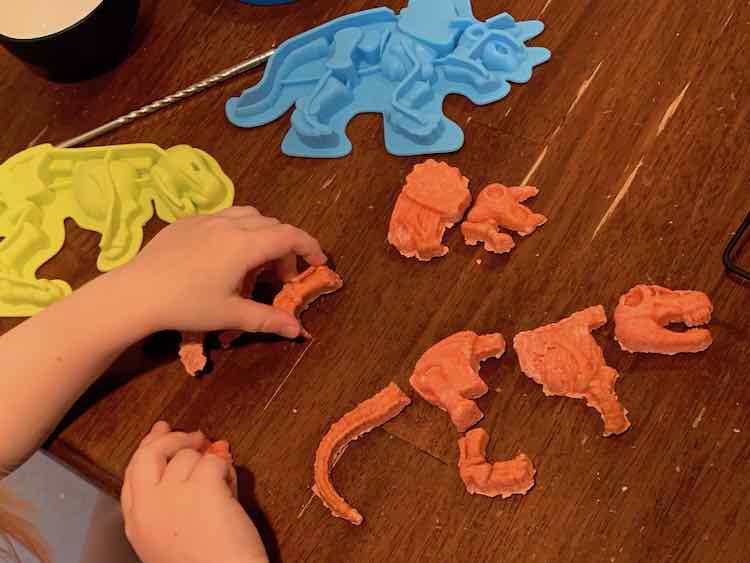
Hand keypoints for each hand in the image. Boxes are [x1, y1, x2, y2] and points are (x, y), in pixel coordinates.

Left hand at [114, 206, 326, 336]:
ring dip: (262, 234)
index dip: (310, 247)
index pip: (289, 236)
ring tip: (256, 262)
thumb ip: (268, 319)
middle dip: (285, 248)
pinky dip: (237, 230)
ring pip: (248, 215)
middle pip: (272, 225)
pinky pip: (223, 217)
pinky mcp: (187, 221)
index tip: (319, 262)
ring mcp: (206, 219)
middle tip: (282, 277)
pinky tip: (224, 256)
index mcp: (245, 245)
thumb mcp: (231, 315)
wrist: (136, 293)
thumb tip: (297, 330)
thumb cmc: (186, 305)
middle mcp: (230, 224)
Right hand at [121, 421, 267, 562]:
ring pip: (188, 456)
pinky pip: (215, 460)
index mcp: (137, 522)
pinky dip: (226, 468)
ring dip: (210, 462)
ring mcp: (172, 494)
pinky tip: (231, 487)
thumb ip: (173, 498)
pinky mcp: (202, 487)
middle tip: (196, 437)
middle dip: (173, 439)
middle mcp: (148, 505)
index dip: (149, 446)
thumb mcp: (172, 534)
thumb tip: (195, 450)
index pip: (133, 472)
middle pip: (149, 453)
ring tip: (223, 485)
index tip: (160, 431)